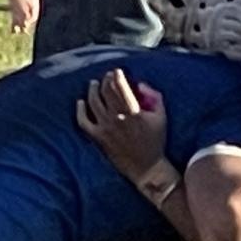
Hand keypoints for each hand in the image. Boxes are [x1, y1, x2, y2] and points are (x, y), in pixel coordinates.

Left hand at [76, 69, 168, 183]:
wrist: (147, 169)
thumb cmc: (155, 142)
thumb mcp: (161, 117)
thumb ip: (154, 96)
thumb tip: (140, 84)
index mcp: (133, 111)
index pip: (120, 86)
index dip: (116, 75)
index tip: (116, 71)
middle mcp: (117, 117)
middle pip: (106, 91)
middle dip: (105, 80)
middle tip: (106, 76)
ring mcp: (106, 128)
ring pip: (93, 102)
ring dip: (93, 90)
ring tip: (94, 84)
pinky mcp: (99, 138)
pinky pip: (83, 121)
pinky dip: (80, 110)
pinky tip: (80, 103)